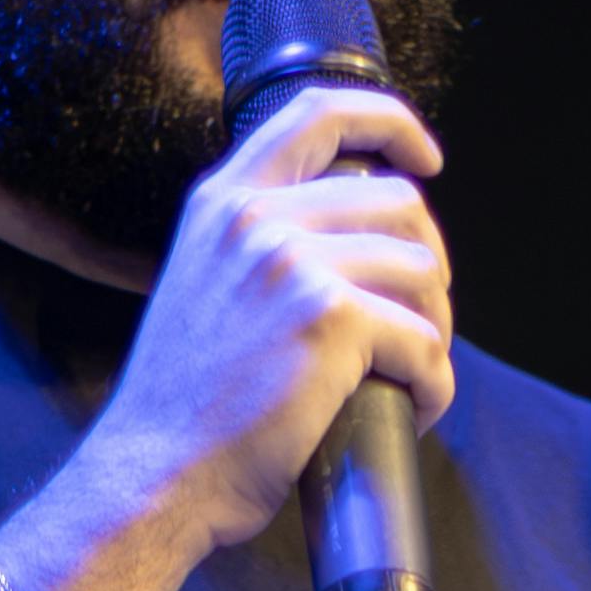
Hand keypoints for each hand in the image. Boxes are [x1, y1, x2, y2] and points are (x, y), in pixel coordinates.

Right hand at [92, 79, 453, 557]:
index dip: (389, 123)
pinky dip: (433, 383)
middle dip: (429, 264)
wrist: (155, 476)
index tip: (423, 158)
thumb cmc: (183, 409)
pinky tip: (413, 409)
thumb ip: (254, 248)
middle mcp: (258, 219)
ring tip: (411, 375)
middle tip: (419, 320)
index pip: (319, 114)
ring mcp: (295, 264)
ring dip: (435, 327)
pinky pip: (425, 340)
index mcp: (224, 203)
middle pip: (398, 202)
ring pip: (423, 270)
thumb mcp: (201, 288)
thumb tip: (344, 245)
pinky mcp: (332, 320)